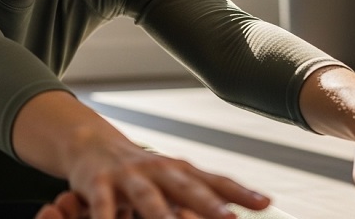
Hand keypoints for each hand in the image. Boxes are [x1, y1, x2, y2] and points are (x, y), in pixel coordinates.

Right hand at [58, 137, 269, 218]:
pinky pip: (103, 206)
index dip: (240, 193)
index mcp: (179, 170)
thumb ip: (209, 192)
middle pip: (186, 188)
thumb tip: (260, 202)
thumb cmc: (140, 169)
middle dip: (208, 204)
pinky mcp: (98, 184)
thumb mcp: (174, 178)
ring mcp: (127, 176)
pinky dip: (106, 218)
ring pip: (147, 198)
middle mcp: (157, 170)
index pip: (214, 181)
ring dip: (161, 215)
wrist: (90, 143)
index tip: (265, 203)